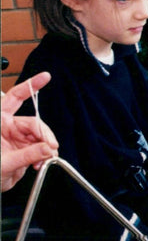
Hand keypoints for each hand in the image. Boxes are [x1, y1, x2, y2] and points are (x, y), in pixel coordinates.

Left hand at [1, 72, 58, 191]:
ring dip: (46, 148)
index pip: (15, 97)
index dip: (30, 86)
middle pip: (34, 122)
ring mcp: (17, 137)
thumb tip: (47, 148)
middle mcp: (8, 126)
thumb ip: (27, 155)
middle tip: (50, 148)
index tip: (45, 77)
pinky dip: (45, 155)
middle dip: (45, 135)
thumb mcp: (4, 163)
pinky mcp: (25, 148)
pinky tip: (40, 162)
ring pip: (41, 136)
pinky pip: (42, 147)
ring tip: (44, 159)